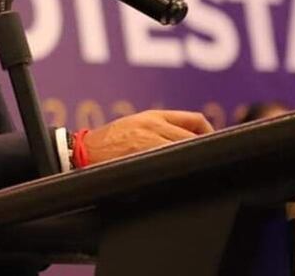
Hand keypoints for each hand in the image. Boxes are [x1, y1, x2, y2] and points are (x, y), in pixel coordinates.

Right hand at [82, 110, 212, 164]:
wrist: (82, 152)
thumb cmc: (107, 142)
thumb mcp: (134, 125)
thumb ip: (159, 129)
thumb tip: (186, 140)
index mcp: (153, 116)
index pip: (195, 120)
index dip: (209, 133)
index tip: (213, 146)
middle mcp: (153, 125)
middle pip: (194, 137)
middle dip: (203, 150)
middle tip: (206, 163)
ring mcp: (148, 141)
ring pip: (185, 149)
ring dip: (192, 161)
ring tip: (195, 171)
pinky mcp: (142, 157)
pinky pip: (170, 163)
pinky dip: (178, 170)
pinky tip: (178, 178)